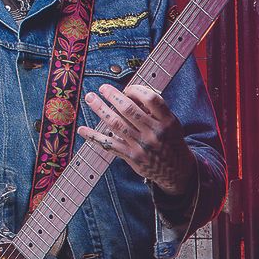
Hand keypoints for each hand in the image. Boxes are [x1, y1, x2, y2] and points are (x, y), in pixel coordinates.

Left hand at [79, 83, 197, 194]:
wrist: (176, 170)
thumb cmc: (170, 141)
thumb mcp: (171, 123)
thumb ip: (155, 110)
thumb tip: (130, 94)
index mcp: (167, 121)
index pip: (151, 99)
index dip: (137, 90)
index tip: (127, 89)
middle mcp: (154, 133)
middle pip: (129, 109)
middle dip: (113, 96)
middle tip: (102, 88)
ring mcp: (141, 146)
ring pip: (116, 124)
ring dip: (100, 109)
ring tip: (90, 98)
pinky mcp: (131, 157)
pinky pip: (109, 144)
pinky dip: (94, 136)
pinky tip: (82, 130)